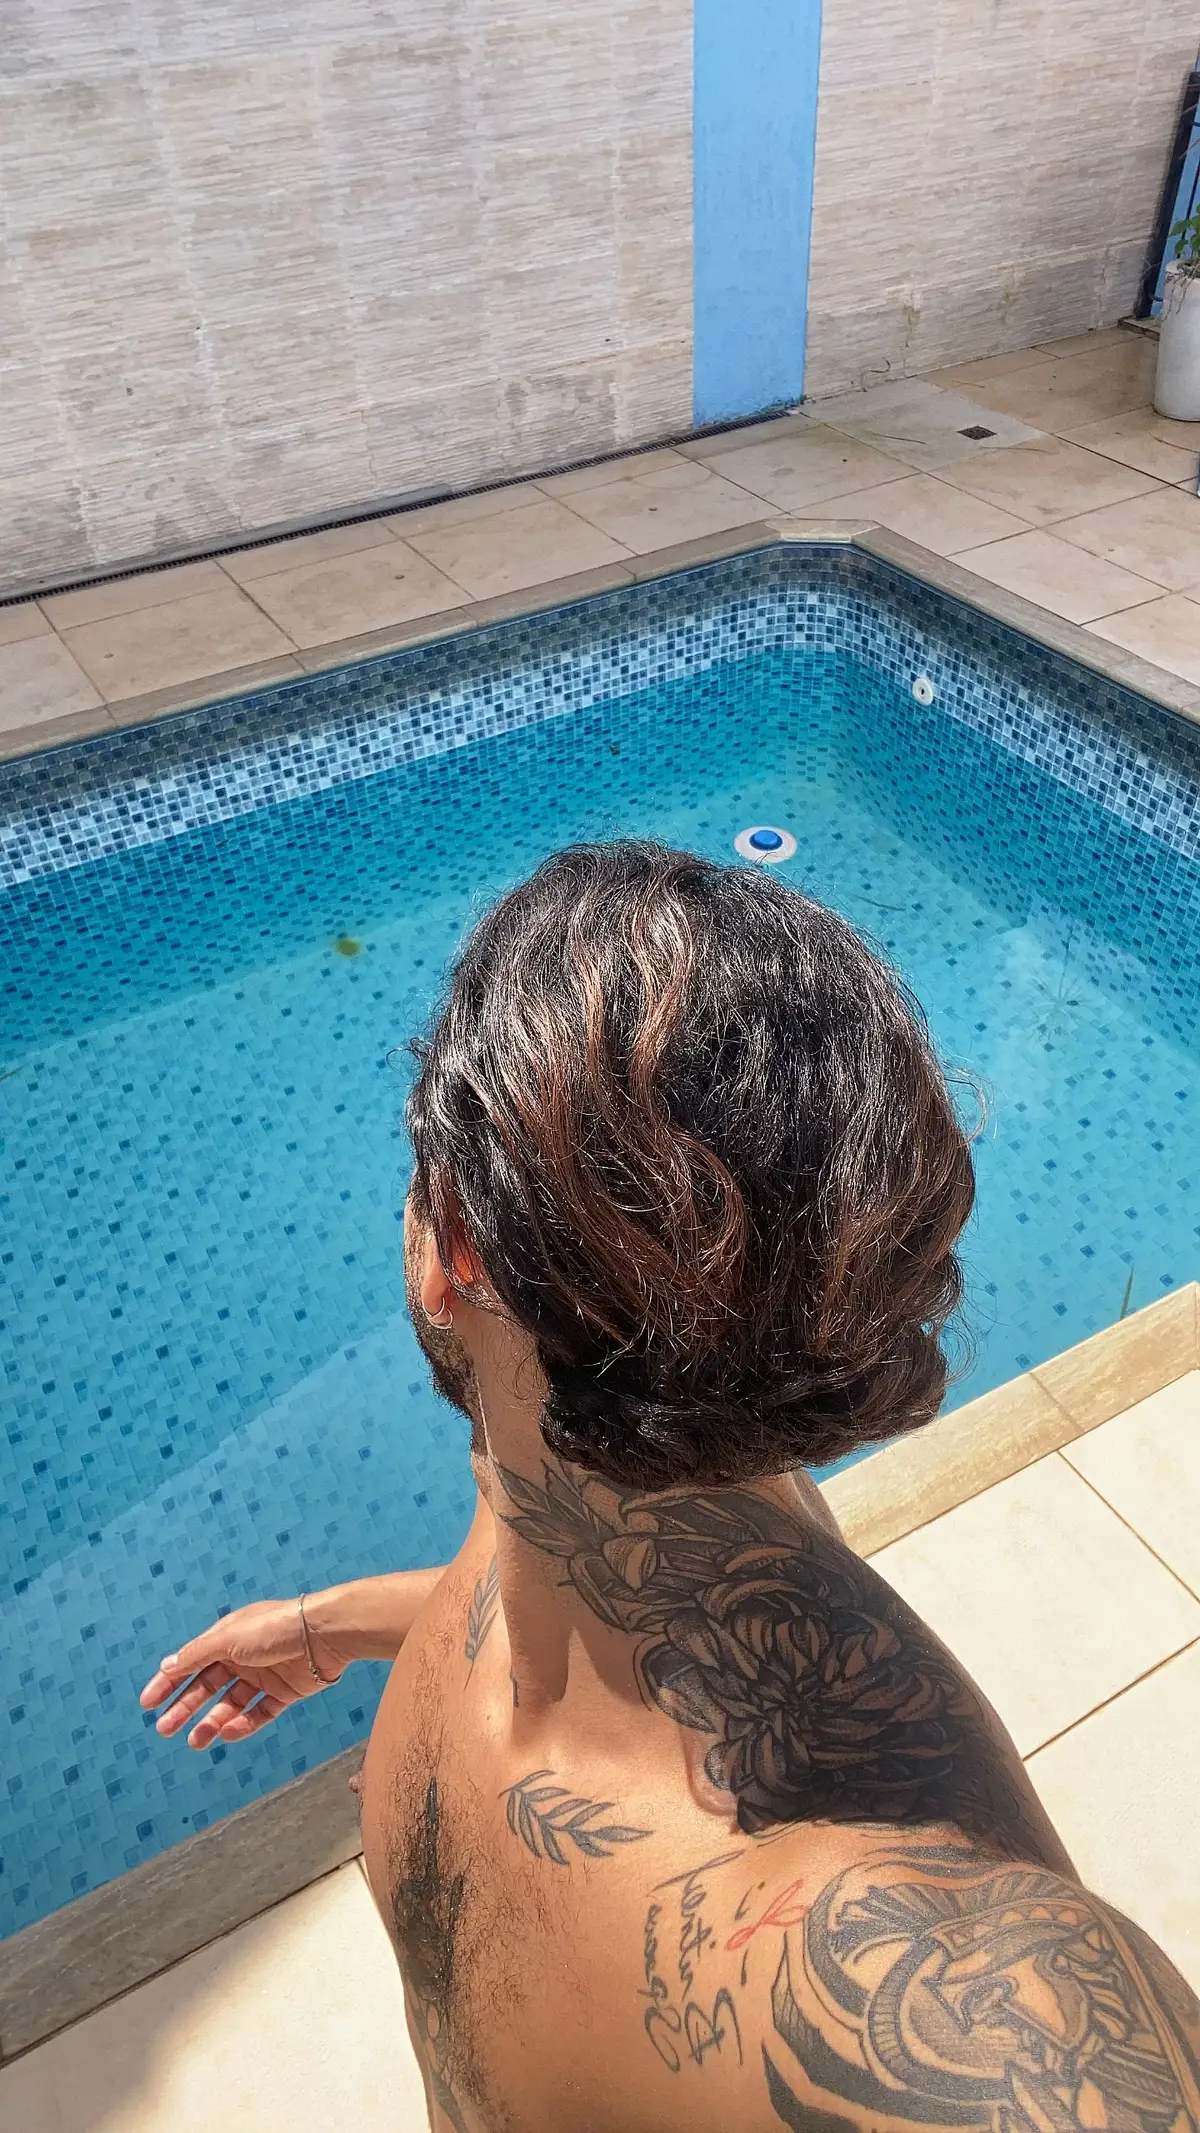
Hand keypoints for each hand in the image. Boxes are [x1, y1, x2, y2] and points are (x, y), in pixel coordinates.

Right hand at [139, 1597, 346, 1749]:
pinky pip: (259, 1713)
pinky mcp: (285, 1693)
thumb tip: (167, 1666)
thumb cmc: (273, 1628)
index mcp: (228, 1637)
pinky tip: (228, 1733)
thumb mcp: (229, 1638)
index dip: (168, 1682)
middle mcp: (244, 1656)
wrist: (324, 1634)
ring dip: (211, 1722)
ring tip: (195, 1741)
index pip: (191, 1662)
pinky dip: (243, 1725)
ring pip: (231, 1704)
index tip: (147, 1704)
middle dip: (186, 1707)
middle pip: (208, 1686)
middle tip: (165, 1729)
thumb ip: (198, 1654)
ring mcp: (265, 1676)